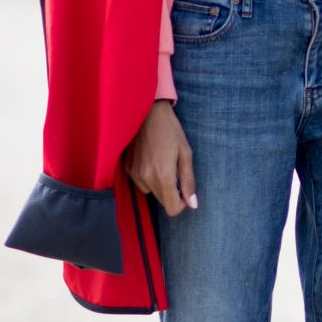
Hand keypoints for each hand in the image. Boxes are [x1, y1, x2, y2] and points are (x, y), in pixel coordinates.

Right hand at [125, 100, 197, 215]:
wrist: (147, 113)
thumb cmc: (170, 130)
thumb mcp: (186, 154)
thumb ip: (188, 181)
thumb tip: (193, 204)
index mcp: (164, 176)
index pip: (172, 208)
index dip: (181, 204)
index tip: (184, 192)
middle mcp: (147, 178)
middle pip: (162, 201)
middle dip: (172, 193)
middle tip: (176, 172)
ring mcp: (135, 174)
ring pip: (151, 192)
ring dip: (159, 185)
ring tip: (163, 163)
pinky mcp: (128, 169)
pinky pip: (141, 182)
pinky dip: (148, 177)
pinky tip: (152, 159)